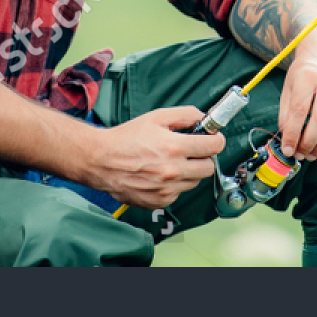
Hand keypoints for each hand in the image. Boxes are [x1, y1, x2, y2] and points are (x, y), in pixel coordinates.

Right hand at [82, 106, 224, 208]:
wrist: (101, 161)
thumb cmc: (127, 138)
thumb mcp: (156, 117)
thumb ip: (185, 115)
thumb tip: (204, 118)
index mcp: (174, 147)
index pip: (214, 146)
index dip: (216, 139)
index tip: (212, 138)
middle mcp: (173, 171)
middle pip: (209, 167)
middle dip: (204, 157)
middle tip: (192, 150)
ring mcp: (167, 189)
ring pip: (195, 182)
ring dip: (189, 171)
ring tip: (171, 162)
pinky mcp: (159, 201)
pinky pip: (179, 193)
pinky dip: (175, 184)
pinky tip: (160, 174)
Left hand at [278, 37, 316, 160]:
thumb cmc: (304, 75)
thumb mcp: (289, 87)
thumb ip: (286, 114)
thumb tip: (288, 142)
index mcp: (307, 76)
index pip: (300, 111)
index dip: (293, 134)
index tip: (288, 150)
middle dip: (309, 143)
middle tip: (301, 154)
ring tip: (313, 153)